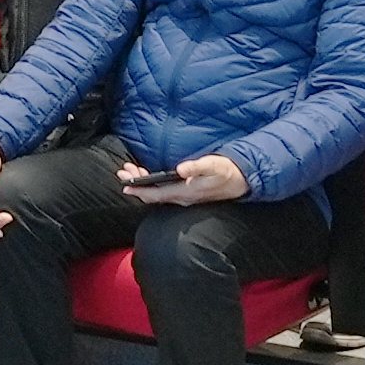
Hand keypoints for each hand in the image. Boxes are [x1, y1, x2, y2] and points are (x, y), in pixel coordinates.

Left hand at [115, 155, 249, 206]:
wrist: (242, 180)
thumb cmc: (227, 172)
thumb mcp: (214, 166)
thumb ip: (197, 167)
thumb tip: (181, 169)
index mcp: (185, 193)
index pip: (156, 195)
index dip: (139, 190)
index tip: (125, 185)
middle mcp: (182, 198)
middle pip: (153, 195)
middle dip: (136, 184)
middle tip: (122, 172)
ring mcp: (184, 196)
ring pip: (157, 193)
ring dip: (142, 182)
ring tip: (130, 171)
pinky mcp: (186, 192)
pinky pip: (163, 190)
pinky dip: (151, 182)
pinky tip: (146, 175)